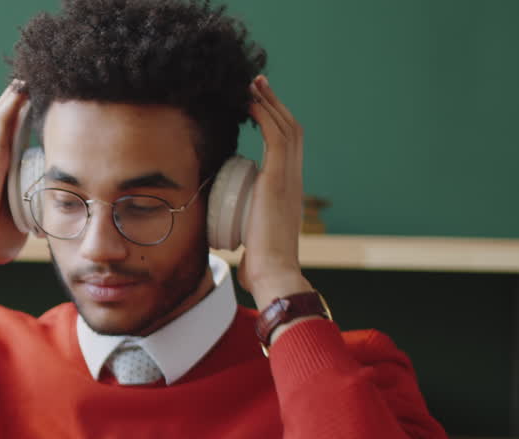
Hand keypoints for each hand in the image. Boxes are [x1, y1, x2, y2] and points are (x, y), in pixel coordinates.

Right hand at [0, 80, 30, 292]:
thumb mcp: (20, 227)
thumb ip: (31, 221)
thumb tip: (45, 229)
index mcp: (5, 177)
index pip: (20, 144)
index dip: (29, 124)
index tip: (45, 111)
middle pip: (11, 125)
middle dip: (23, 105)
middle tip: (38, 84)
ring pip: (5, 119)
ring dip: (16, 97)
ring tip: (28, 77)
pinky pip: (0, 124)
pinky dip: (9, 105)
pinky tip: (19, 88)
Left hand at [240, 75, 312, 308]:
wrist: (274, 273)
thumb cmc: (261, 266)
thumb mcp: (250, 240)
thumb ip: (241, 234)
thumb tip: (225, 240)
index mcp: (288, 190)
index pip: (287, 146)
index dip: (275, 122)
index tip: (258, 106)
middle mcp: (293, 179)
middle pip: (290, 129)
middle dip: (273, 103)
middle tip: (255, 85)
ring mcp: (289, 178)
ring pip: (286, 127)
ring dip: (269, 103)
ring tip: (252, 85)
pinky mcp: (279, 180)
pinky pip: (276, 138)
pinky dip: (265, 117)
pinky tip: (251, 104)